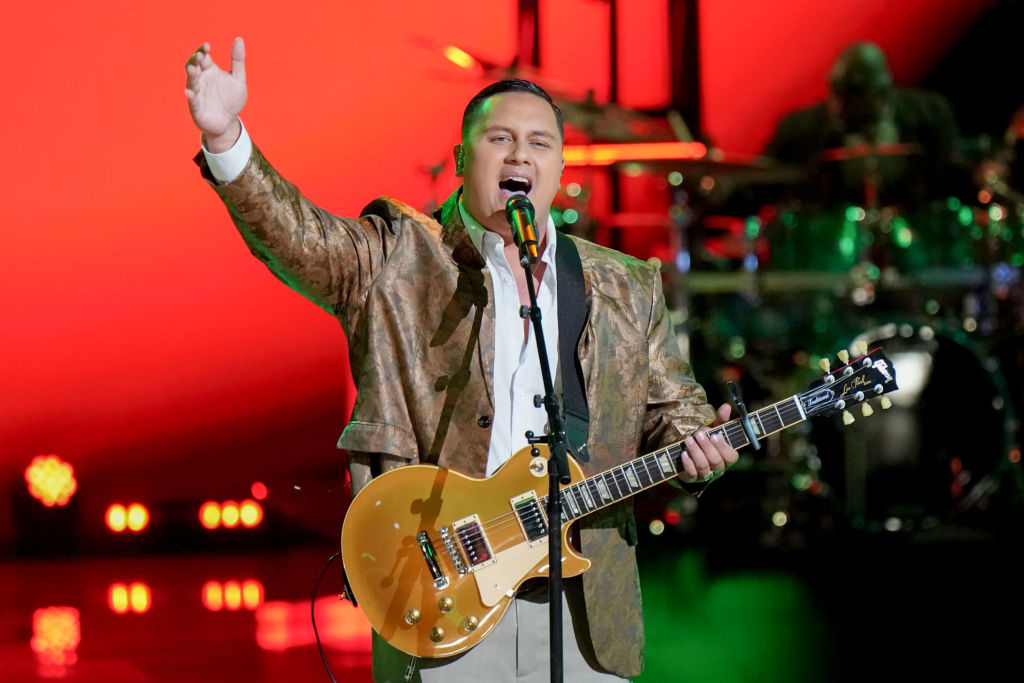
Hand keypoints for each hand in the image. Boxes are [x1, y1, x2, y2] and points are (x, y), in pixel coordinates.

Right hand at [184, 37, 246, 151]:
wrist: (229, 122)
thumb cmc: (231, 99)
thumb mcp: (238, 79)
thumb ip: (238, 60)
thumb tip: (239, 39)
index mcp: (209, 70)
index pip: (203, 57)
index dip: (202, 51)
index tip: (207, 46)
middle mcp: (201, 80)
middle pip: (194, 67)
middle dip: (196, 61)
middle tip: (200, 57)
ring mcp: (197, 93)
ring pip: (192, 82)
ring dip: (192, 76)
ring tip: (193, 69)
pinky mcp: (196, 108)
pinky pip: (192, 101)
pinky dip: (190, 97)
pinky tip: (189, 92)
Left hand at [680, 403, 738, 481]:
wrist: (690, 458)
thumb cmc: (706, 443)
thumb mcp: (714, 431)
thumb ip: (721, 420)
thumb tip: (726, 406)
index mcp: (726, 458)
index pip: (731, 457)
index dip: (723, 447)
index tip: (714, 435)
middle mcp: (718, 469)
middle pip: (716, 461)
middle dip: (706, 446)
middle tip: (698, 434)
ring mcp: (705, 475)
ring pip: (704, 467)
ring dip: (696, 452)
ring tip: (688, 439)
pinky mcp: (692, 478)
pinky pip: (692, 473)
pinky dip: (688, 463)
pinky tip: (683, 453)